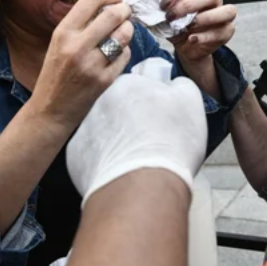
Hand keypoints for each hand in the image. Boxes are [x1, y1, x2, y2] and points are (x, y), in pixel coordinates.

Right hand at [30, 0, 133, 130]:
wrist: (49, 110)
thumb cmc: (55, 74)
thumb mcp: (59, 43)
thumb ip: (80, 25)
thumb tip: (109, 4)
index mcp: (63, 32)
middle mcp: (76, 46)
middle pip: (113, 14)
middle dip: (125, 10)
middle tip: (126, 13)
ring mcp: (91, 64)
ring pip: (124, 34)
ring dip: (128, 30)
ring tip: (123, 33)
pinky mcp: (104, 80)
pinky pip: (125, 56)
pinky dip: (125, 52)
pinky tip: (116, 55)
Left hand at [67, 60, 207, 205]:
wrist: (142, 188)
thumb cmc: (169, 146)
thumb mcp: (190, 102)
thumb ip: (181, 85)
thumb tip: (175, 84)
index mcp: (129, 84)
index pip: (142, 77)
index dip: (155, 92)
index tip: (160, 107)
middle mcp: (102, 101)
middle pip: (121, 102)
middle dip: (133, 114)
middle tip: (150, 134)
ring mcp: (85, 128)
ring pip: (105, 127)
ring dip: (117, 135)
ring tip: (137, 154)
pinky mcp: (76, 154)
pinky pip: (93, 151)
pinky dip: (104, 158)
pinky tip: (121, 167)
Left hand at [162, 0, 236, 62]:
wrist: (187, 48)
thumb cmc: (178, 27)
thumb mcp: (166, 19)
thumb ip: (158, 12)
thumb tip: (142, 8)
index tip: (163, 5)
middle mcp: (213, 0)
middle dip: (189, 5)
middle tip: (172, 17)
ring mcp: (223, 15)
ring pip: (226, 11)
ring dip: (205, 18)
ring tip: (188, 26)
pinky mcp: (227, 31)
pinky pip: (222, 32)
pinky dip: (205, 36)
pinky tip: (192, 39)